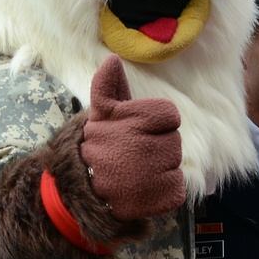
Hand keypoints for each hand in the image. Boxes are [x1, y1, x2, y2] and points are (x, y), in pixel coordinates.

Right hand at [80, 55, 183, 221]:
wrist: (81, 190)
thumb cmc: (98, 148)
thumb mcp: (99, 115)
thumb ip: (109, 87)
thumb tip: (113, 59)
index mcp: (133, 121)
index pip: (170, 115)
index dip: (157, 124)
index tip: (138, 133)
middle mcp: (144, 147)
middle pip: (174, 141)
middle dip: (158, 147)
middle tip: (134, 156)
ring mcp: (152, 175)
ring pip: (176, 165)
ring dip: (162, 170)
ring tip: (138, 173)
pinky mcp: (158, 199)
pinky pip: (177, 189)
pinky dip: (165, 191)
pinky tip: (145, 189)